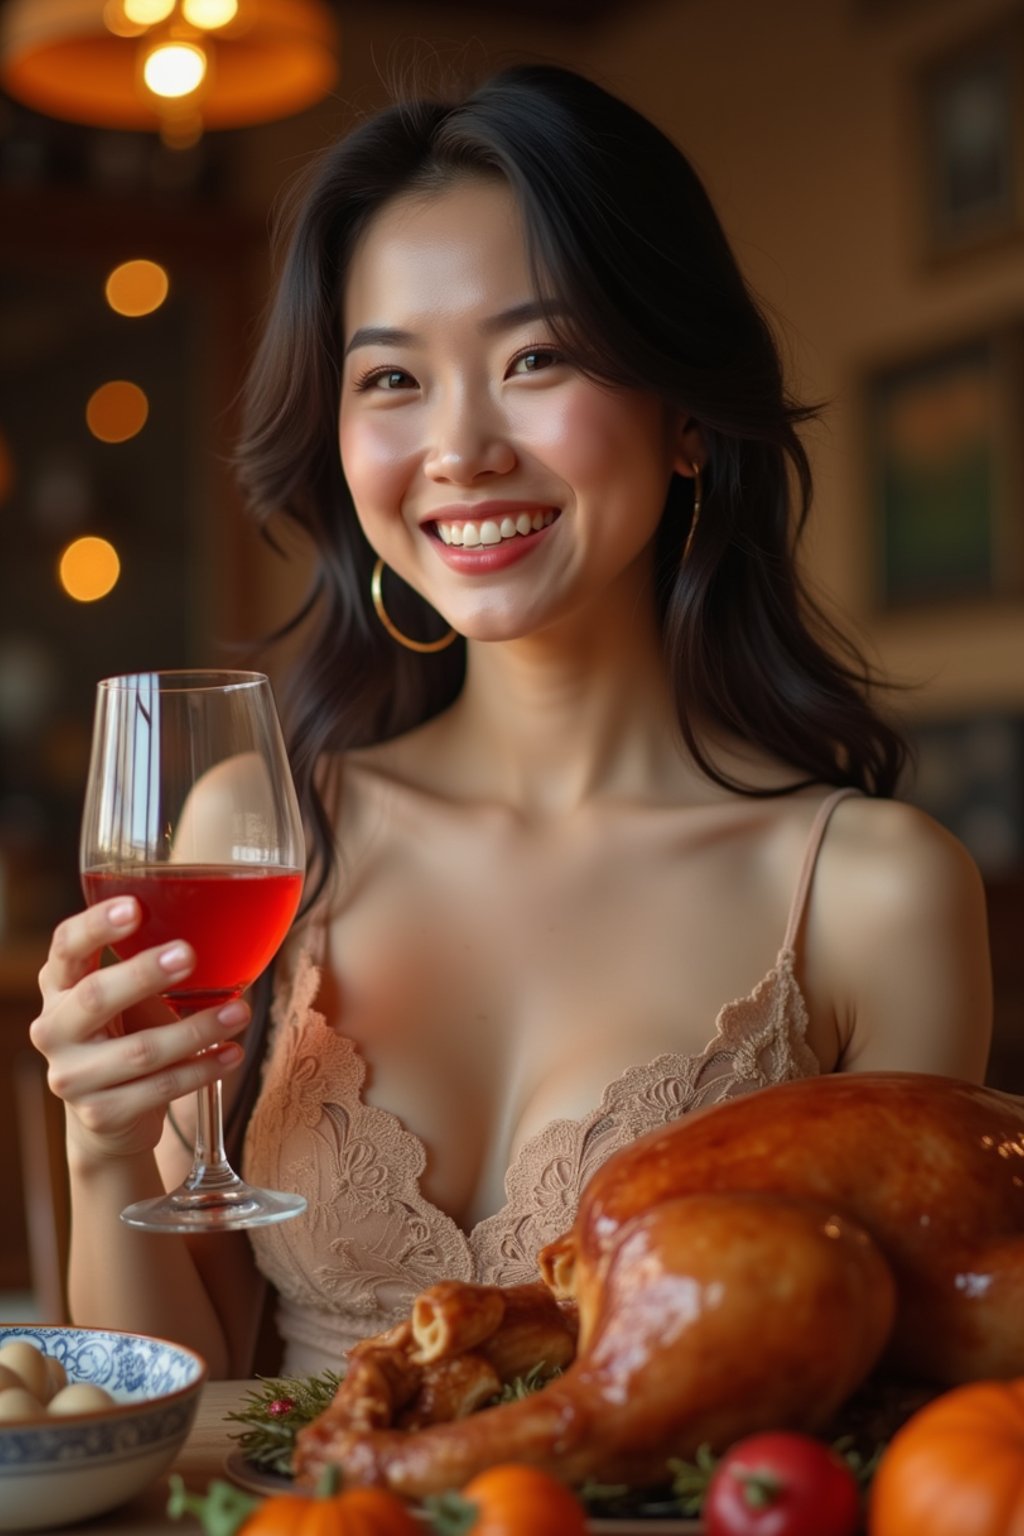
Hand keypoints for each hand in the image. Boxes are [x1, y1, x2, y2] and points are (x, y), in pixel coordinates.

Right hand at [30, 898, 249, 1162]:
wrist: (110, 1113)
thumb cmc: (127, 1033)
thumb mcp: (125, 994)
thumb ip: (147, 961)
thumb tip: (216, 920)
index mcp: (60, 985)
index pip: (67, 945)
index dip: (96, 925)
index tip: (134, 908)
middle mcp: (54, 1029)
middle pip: (95, 996)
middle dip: (144, 974)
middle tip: (188, 954)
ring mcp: (73, 1076)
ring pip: (140, 1050)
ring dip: (196, 1029)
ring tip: (239, 1012)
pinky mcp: (100, 1113)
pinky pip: (159, 1089)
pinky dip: (202, 1070)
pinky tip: (231, 1053)